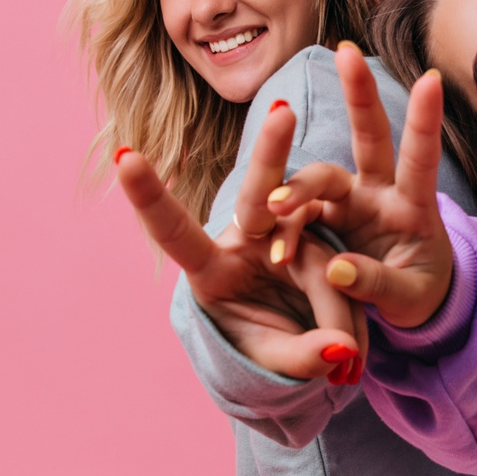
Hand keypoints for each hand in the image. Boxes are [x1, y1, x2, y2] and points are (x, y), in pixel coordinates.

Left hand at [115, 101, 367, 383]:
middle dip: (269, 152)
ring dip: (328, 291)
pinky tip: (353, 345)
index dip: (149, 196)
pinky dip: (350, 301)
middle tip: (282, 113)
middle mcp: (248, 239)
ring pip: (312, 226)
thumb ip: (302, 357)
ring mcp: (290, 233)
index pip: (175, 231)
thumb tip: (340, 351)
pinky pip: (342, 250)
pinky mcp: (326, 233)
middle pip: (256, 195)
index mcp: (213, 270)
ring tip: (344, 353)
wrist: (315, 352)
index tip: (124, 157)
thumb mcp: (279, 363)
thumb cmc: (278, 353)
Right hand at [265, 43, 454, 330]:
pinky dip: (284, 226)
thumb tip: (335, 269)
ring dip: (296, 186)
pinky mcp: (324, 216)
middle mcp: (381, 193)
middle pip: (370, 138)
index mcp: (414, 209)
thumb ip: (376, 284)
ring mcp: (350, 201)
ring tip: (274, 208)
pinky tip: (273, 246)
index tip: (430, 80)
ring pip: (320, 174)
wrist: (408, 307)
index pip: (420, 159)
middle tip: (346, 52)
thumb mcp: (408, 301)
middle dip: (359, 93)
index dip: (424, 121)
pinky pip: (297, 211)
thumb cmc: (419, 297)